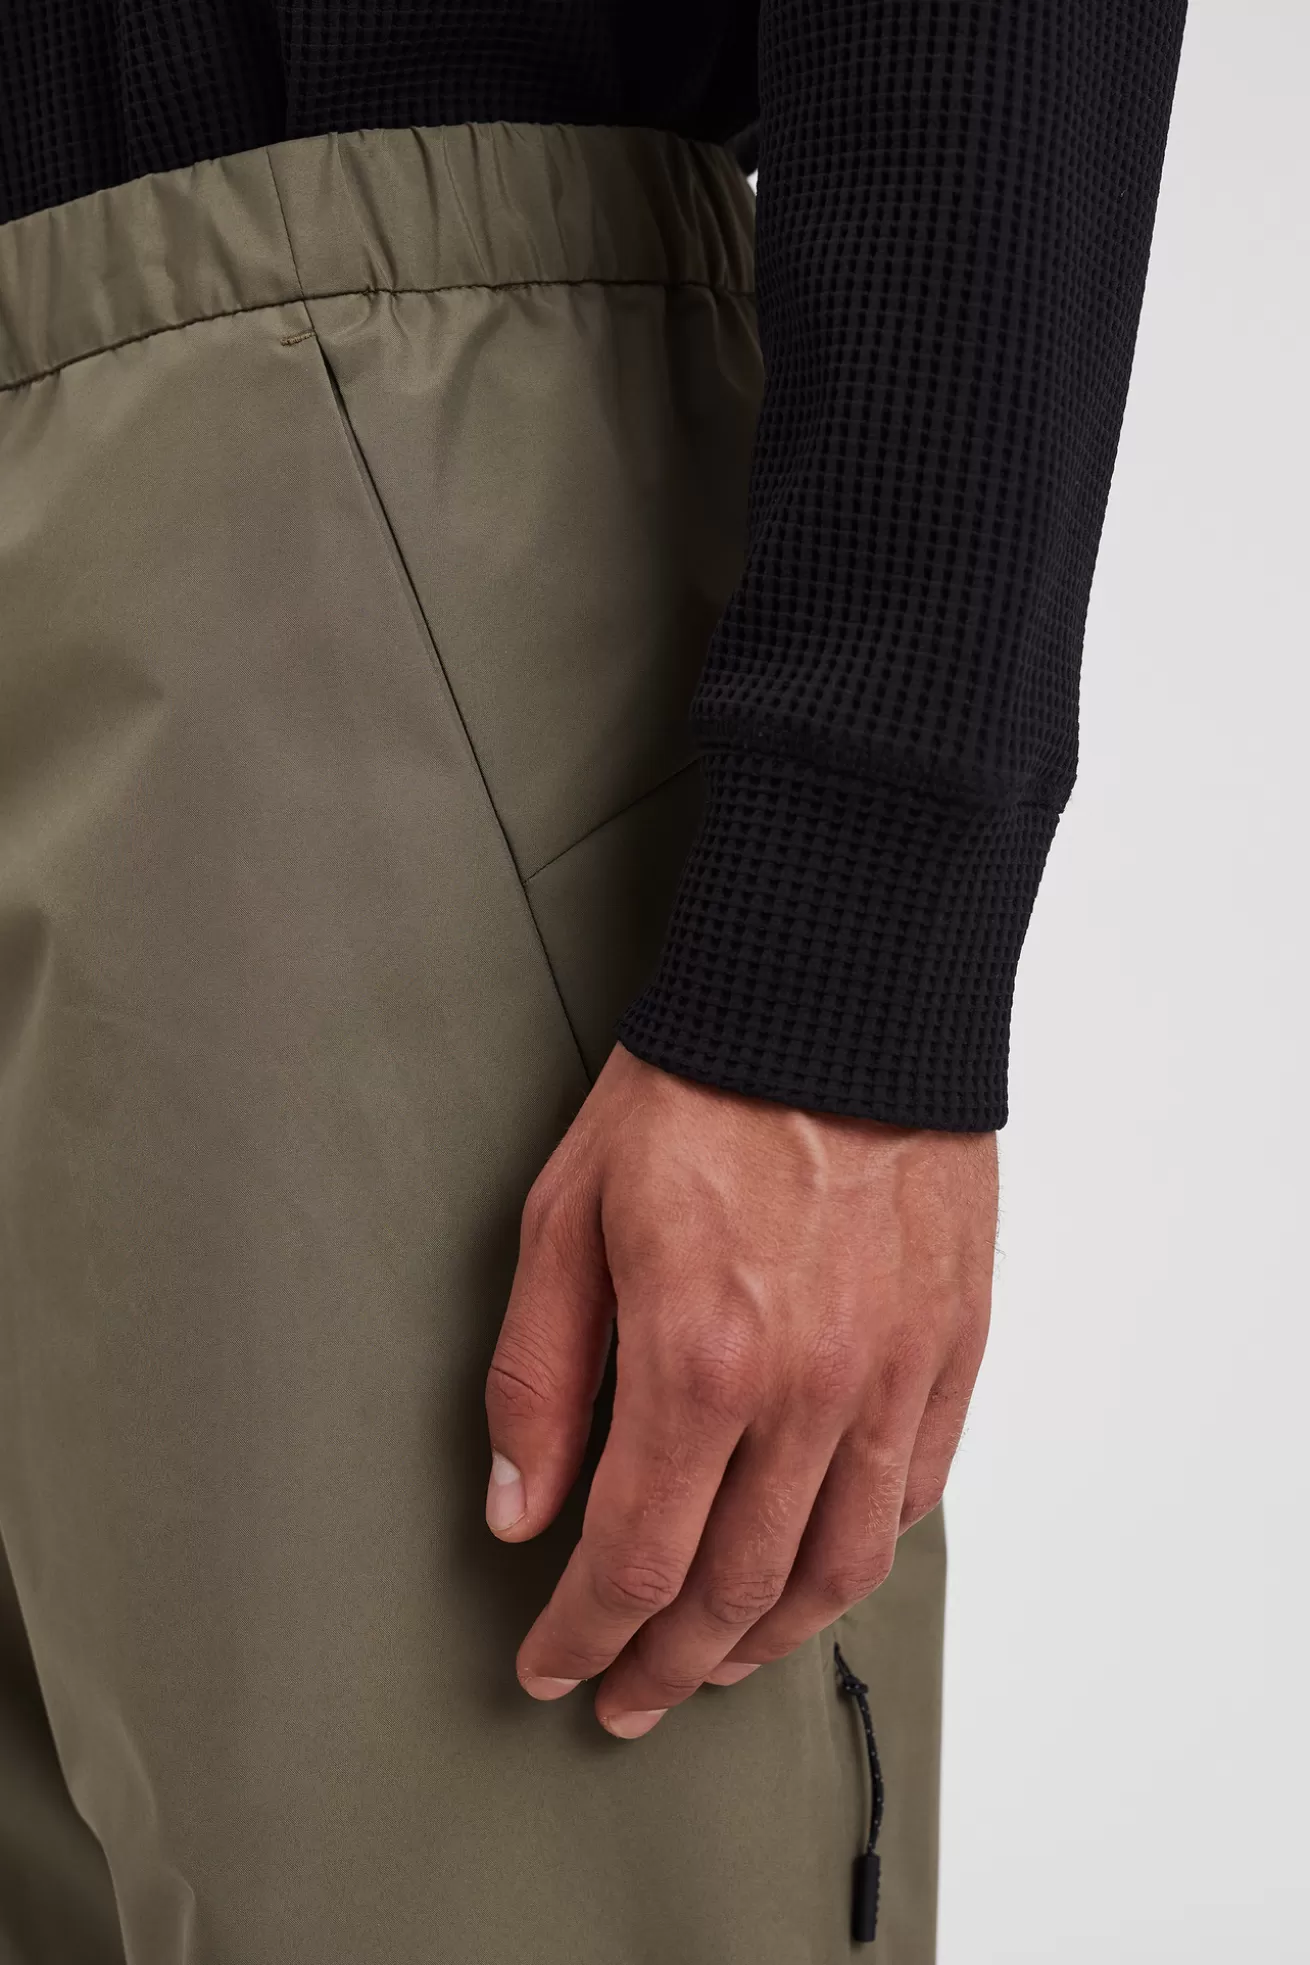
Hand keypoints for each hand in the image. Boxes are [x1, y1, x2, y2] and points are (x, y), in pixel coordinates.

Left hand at [484, 1043, 995, 1737]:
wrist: (836, 1002)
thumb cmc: (693, 1094)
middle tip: (625, 1696)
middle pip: (736, 1591)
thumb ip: (541, 1374)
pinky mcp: (950, 1349)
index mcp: (699, 1361)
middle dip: (665, 1664)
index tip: (552, 1667)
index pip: (633, 1558)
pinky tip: (816, 1569)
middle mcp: (808, 1391)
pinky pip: (913, 1495)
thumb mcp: (566, 1216)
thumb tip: (520, 1506)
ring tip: (714, 1661)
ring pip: (837, 1568)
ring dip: (767, 1639)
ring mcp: (892, 1376)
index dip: (583, 1636)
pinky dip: (858, 1557)